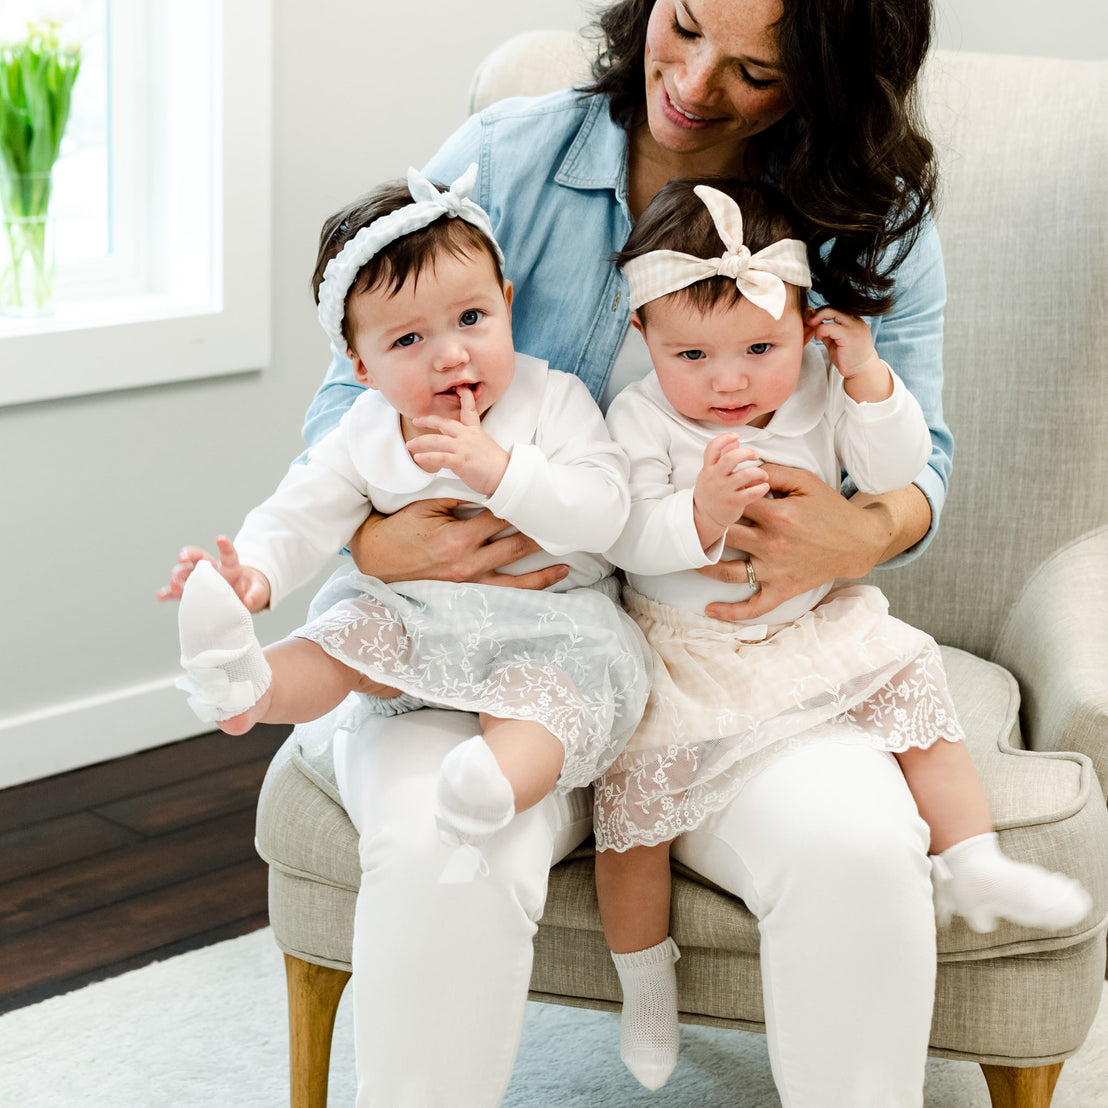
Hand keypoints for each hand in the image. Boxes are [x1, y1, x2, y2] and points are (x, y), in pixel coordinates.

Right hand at [157, 535, 271, 611]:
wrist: (242, 598)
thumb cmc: (250, 590)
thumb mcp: (258, 590)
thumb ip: (257, 594)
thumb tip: (249, 601)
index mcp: (231, 567)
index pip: (228, 554)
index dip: (224, 546)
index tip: (220, 539)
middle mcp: (213, 570)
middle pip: (198, 557)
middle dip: (189, 554)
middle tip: (183, 557)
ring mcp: (201, 580)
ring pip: (185, 572)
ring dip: (177, 575)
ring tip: (174, 584)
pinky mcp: (194, 593)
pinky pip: (179, 592)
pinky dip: (169, 593)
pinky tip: (161, 596)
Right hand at [348, 498, 569, 589]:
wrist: (378, 560)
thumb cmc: (402, 529)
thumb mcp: (428, 507)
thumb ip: (460, 498)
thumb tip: (490, 490)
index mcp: (459, 537)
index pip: (501, 517)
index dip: (522, 507)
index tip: (542, 498)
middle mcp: (469, 563)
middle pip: (516, 545)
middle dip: (541, 534)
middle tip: (564, 525)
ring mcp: (470, 582)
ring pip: (518, 577)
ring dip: (544, 567)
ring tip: (569, 559)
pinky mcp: (468, 594)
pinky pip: (506, 593)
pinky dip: (530, 588)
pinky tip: (550, 582)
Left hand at [405, 387, 509, 494]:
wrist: (506, 475)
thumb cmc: (497, 466)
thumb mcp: (484, 448)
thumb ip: (471, 445)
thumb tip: (460, 452)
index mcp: (475, 432)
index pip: (469, 410)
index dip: (465, 398)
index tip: (461, 389)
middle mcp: (467, 436)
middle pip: (444, 423)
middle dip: (428, 420)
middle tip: (416, 420)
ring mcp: (463, 448)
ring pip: (436, 441)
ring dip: (420, 442)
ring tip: (410, 445)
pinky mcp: (460, 461)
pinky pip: (440, 457)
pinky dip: (427, 457)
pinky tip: (418, 458)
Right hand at [692, 433, 768, 549]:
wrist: (704, 517)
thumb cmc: (711, 492)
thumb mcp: (711, 472)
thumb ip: (722, 455)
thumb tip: (734, 440)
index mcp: (709, 468)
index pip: (712, 449)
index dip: (724, 439)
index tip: (736, 436)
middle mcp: (715, 478)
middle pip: (731, 458)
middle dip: (747, 453)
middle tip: (755, 455)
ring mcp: (724, 490)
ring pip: (745, 475)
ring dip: (758, 472)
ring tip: (763, 475)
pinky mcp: (733, 503)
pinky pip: (751, 493)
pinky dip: (761, 488)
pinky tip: (764, 486)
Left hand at [696, 464, 904, 620]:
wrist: (857, 542)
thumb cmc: (830, 508)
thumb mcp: (805, 481)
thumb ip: (772, 472)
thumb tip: (741, 466)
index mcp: (777, 515)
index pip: (734, 504)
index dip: (716, 497)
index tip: (704, 494)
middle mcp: (773, 544)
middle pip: (724, 536)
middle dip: (704, 529)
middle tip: (688, 524)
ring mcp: (776, 570)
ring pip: (728, 572)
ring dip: (703, 567)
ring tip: (688, 559)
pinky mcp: (783, 589)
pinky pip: (754, 606)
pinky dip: (731, 612)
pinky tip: (710, 609)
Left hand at [805, 307, 890, 401]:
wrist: (862, 371)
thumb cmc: (849, 358)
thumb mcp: (836, 342)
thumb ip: (828, 332)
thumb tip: (813, 322)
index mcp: (853, 320)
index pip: (835, 308)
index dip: (821, 312)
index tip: (810, 319)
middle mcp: (855, 320)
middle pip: (833, 306)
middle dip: (817, 312)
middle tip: (808, 320)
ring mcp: (853, 326)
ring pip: (831, 311)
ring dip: (817, 318)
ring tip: (812, 327)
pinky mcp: (849, 335)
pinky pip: (829, 326)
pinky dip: (820, 330)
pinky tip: (818, 338)